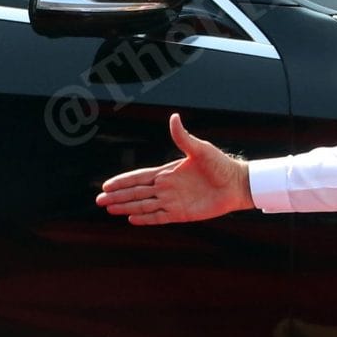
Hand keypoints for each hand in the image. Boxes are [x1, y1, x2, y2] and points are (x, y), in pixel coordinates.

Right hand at [94, 113, 252, 224]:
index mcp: (168, 172)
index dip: (122, 181)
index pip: (139, 177)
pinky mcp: (181, 214)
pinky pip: (159, 217)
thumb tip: (173, 117)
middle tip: (99, 200)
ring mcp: (173, 201)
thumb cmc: (220, 164)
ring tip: (109, 210)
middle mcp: (166, 187)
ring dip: (126, 207)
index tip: (106, 185)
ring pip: (143, 206)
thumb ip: (183, 137)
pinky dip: (145, 219)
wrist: (236, 184)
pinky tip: (131, 219)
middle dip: (117, 196)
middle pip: (136, 193)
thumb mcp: (200, 149)